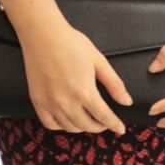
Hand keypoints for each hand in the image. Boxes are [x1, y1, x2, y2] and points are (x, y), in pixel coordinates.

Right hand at [18, 14, 133, 135]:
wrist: (43, 35)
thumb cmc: (72, 44)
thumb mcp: (98, 60)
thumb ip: (113, 83)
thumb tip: (126, 101)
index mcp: (84, 92)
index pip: (103, 116)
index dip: (114, 124)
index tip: (121, 129)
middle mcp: (67, 103)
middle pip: (86, 125)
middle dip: (99, 127)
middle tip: (104, 123)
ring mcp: (50, 104)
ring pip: (69, 127)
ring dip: (82, 127)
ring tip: (88, 120)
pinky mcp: (37, 101)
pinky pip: (50, 124)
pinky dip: (61, 126)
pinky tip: (67, 120)